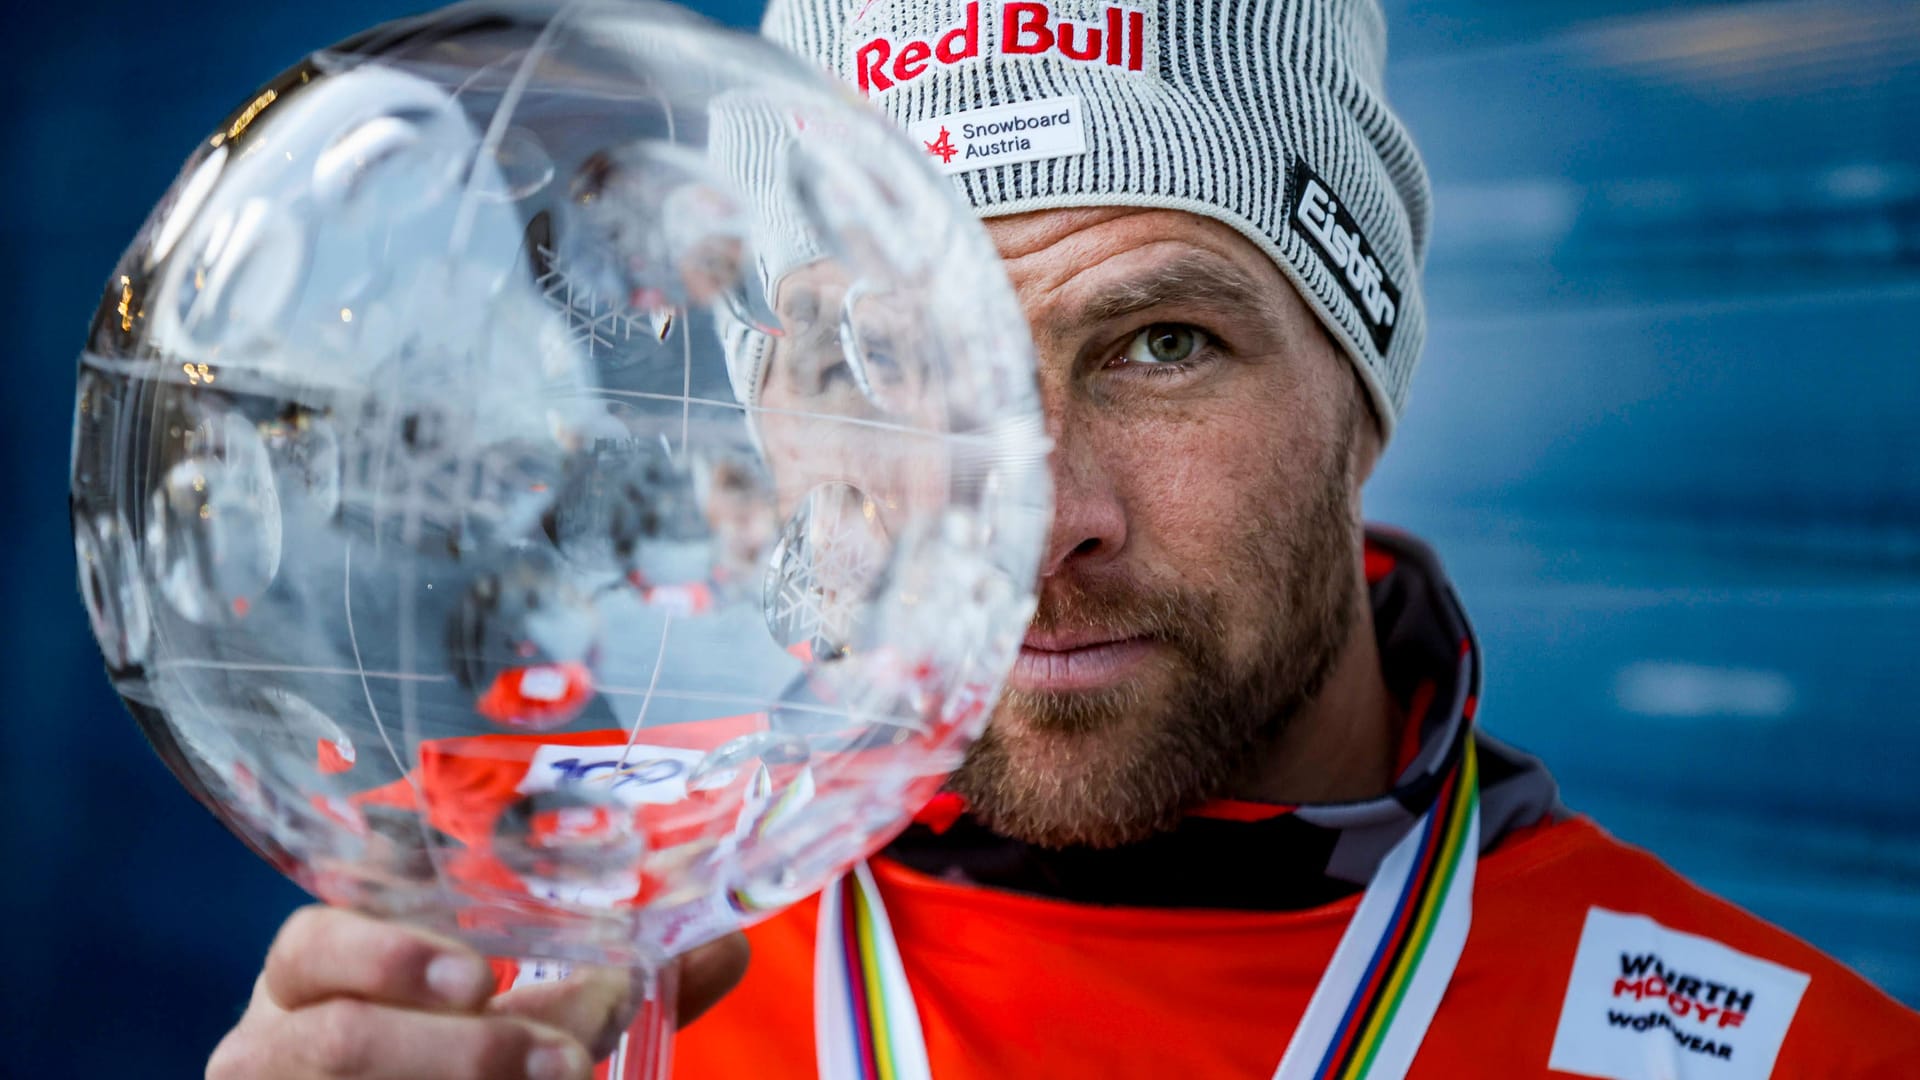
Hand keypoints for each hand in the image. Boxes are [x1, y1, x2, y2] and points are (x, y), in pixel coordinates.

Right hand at [208, 906, 748, 1078]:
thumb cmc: (452, 1062)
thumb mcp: (525, 1024)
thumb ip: (609, 989)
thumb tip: (724, 943)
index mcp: (315, 974)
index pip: (317, 937)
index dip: (384, 950)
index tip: (479, 974)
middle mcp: (270, 1041)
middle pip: (340, 1037)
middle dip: (463, 1050)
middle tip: (562, 1060)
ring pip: (341, 1078)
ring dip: (460, 1078)